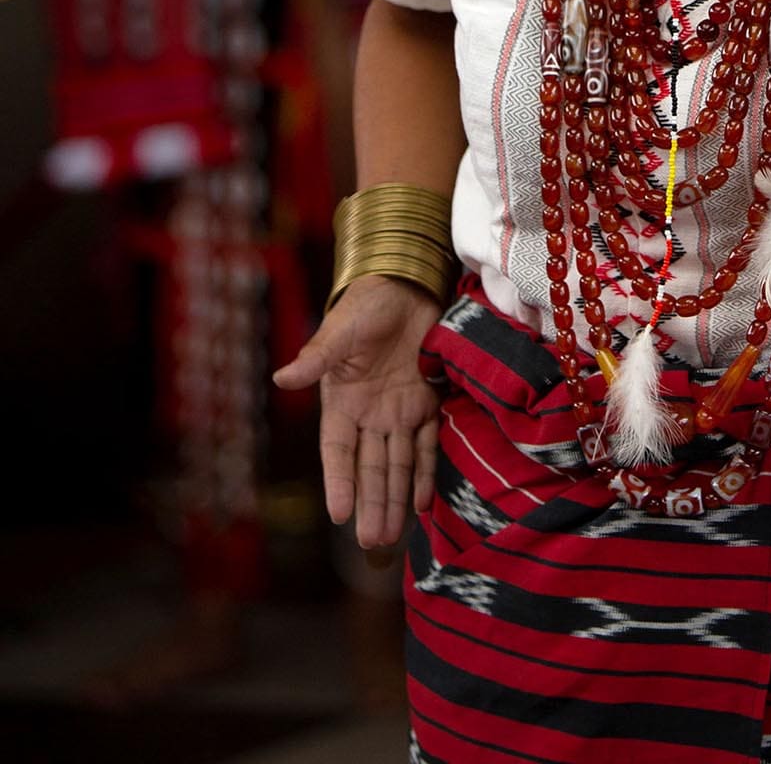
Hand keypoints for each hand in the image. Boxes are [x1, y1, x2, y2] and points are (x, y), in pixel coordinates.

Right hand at [274, 275, 443, 550]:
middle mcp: (370, 415)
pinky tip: (423, 501)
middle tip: (372, 543)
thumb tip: (282, 379)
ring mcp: (400, 411)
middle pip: (371, 467)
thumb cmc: (364, 307)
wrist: (404, 287)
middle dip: (371, 504)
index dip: (339, 481)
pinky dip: (426, 470)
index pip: (339, 451)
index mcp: (342, 402)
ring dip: (395, 498)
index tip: (339, 514)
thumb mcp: (338, 332)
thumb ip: (316, 358)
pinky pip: (428, 442)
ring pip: (398, 463)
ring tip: (392, 537)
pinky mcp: (428, 399)